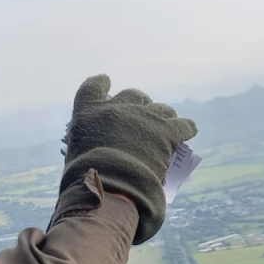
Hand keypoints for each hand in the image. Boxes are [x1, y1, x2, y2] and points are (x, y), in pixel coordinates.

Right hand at [61, 75, 196, 243]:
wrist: (111, 182)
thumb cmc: (87, 174)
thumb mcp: (75, 154)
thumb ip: (88, 144)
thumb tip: (102, 150)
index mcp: (89, 111)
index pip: (92, 87)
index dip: (100, 83)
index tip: (106, 81)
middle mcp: (118, 107)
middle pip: (133, 95)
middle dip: (139, 103)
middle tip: (142, 117)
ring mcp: (143, 117)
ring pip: (161, 108)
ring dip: (163, 115)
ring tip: (164, 127)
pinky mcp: (166, 131)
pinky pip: (184, 125)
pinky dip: (187, 127)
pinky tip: (188, 130)